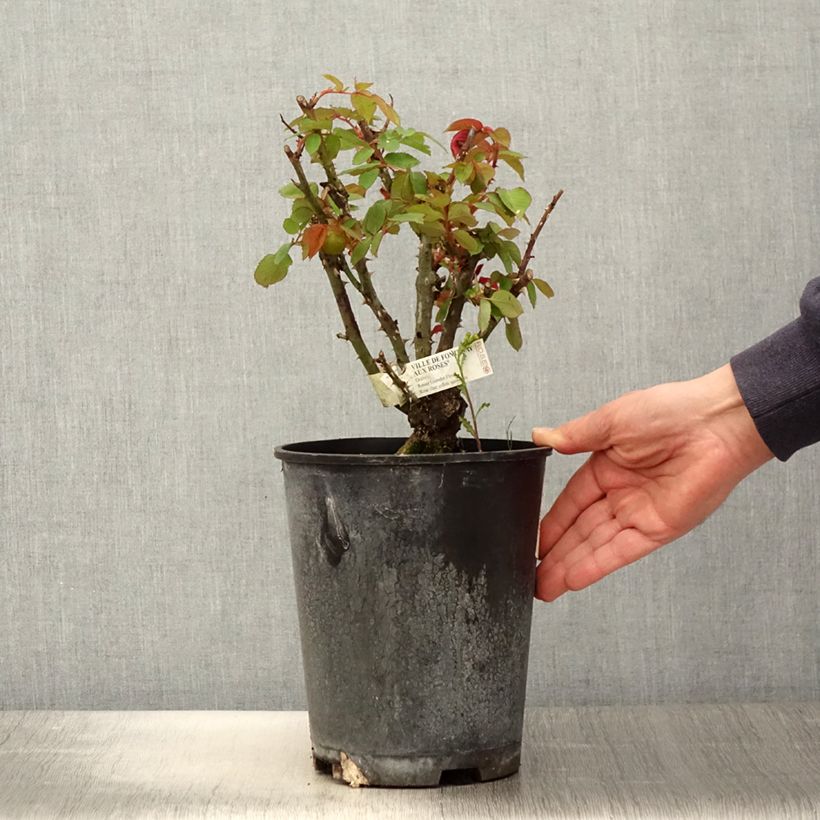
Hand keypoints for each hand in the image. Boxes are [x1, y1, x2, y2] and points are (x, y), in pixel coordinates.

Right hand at [532, 365, 772, 600]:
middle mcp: (622, 494)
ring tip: (544, 587)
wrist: (717, 424)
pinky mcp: (660, 529)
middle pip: (581, 531)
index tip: (533, 543)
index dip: (552, 524)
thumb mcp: (610, 420)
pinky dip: (597, 566)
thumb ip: (575, 436)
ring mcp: (640, 514)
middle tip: (532, 576)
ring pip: (596, 546)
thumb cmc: (672, 411)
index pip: (571, 502)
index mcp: (608, 466)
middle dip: (556, 555)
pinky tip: (573, 579)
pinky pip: (621, 551)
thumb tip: (542, 436)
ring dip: (570, 567)